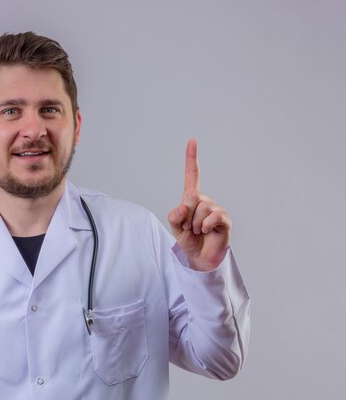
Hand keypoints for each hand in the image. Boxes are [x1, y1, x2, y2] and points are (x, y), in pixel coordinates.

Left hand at [167, 139, 231, 270]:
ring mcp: (216, 209)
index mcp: (192, 199)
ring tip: (197, 231)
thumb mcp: (175, 226)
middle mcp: (205, 200)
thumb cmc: (188, 240)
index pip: (192, 175)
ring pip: (201, 208)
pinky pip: (213, 216)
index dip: (191, 158)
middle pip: (192, 197)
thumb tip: (184, 206)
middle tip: (188, 227)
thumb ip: (175, 215)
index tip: (192, 141)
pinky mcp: (224, 220)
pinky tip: (205, 231)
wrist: (199, 258)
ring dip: (194, 223)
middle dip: (186, 214)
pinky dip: (205, 225)